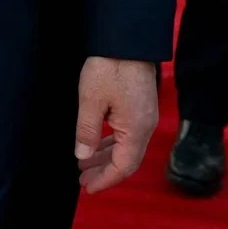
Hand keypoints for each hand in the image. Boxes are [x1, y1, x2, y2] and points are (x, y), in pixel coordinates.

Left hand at [74, 56, 157, 194]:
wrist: (127, 40)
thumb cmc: (109, 68)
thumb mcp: (91, 101)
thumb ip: (87, 131)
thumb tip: (83, 156)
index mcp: (136, 130)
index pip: (123, 167)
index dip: (106, 179)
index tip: (87, 188)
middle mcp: (145, 127)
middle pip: (127, 160)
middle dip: (105, 171)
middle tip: (82, 179)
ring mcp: (145, 117)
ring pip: (127, 147)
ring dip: (107, 157)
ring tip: (85, 164)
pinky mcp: (141, 107)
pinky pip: (127, 134)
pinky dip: (112, 143)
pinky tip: (97, 144)